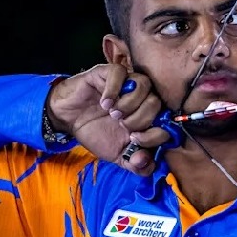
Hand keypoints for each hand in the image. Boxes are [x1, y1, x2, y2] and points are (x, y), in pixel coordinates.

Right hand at [47, 64, 171, 175]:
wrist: (69, 118)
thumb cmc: (97, 132)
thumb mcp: (116, 155)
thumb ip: (134, 164)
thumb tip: (146, 163)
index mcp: (149, 116)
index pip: (167, 121)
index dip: (154, 134)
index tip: (134, 140)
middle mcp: (143, 97)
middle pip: (156, 103)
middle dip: (138, 120)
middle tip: (121, 125)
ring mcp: (127, 82)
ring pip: (143, 84)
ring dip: (128, 104)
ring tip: (113, 113)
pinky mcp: (109, 72)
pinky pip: (120, 72)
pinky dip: (113, 89)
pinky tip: (104, 102)